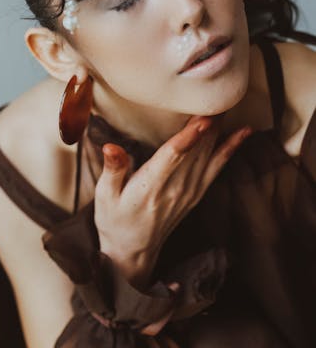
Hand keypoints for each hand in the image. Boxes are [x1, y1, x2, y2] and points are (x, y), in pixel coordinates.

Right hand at [94, 114, 251, 280]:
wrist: (133, 251)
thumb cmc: (114, 219)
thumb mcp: (105, 196)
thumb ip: (113, 170)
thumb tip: (111, 147)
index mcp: (149, 187)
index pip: (172, 158)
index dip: (188, 138)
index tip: (202, 120)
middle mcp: (174, 189)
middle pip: (196, 151)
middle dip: (209, 123)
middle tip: (219, 96)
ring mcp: (188, 192)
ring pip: (208, 155)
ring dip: (220, 129)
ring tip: (228, 103)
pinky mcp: (196, 193)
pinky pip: (217, 167)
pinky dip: (231, 149)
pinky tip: (242, 133)